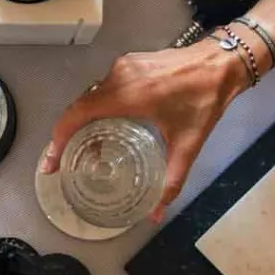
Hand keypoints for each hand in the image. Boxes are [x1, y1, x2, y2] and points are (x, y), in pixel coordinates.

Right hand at [40, 42, 250, 220]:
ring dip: (83, 121)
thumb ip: (171, 181)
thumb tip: (156, 214)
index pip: (76, 116)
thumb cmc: (205, 100)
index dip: (57, 140)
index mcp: (126, 95)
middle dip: (67, 135)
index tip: (51, 162)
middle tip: (64, 161)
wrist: (223, 61)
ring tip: (84, 148)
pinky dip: (97, 107)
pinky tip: (105, 125)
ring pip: (90, 96)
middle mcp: (117, 77)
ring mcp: (123, 66)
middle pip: (78, 107)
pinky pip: (103, 87)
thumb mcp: (188, 146)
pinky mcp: (130, 62)